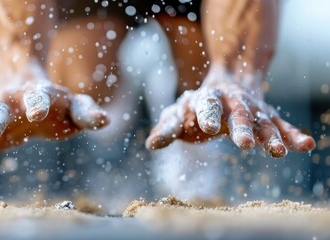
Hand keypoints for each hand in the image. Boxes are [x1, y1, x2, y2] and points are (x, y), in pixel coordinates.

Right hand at [0, 66, 107, 167]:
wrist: (24, 84)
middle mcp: (13, 104)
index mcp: (40, 97)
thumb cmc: (57, 103)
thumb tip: (106, 120)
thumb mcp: (75, 106)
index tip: (36, 113)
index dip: (38, 105)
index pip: (40, 99)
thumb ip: (88, 113)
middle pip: (2, 111)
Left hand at [146, 66, 315, 157]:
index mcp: (208, 98)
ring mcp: (252, 109)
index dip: (206, 115)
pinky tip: (306, 145)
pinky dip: (293, 135)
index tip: (205, 128)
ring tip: (276, 152)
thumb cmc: (196, 105)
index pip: (206, 105)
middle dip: (241, 127)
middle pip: (238, 114)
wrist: (227, 82)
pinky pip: (282, 127)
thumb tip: (151, 144)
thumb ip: (168, 128)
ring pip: (263, 122)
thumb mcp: (178, 113)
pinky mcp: (267, 118)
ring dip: (269, 136)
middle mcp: (233, 102)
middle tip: (244, 144)